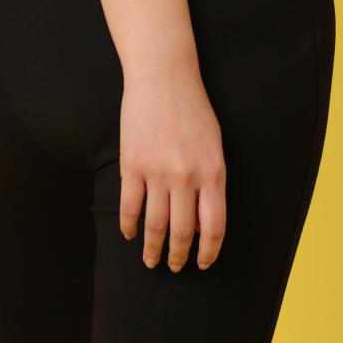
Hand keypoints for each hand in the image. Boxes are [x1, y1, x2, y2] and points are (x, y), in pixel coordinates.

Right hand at [118, 61, 226, 271]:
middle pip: (183, 233)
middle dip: (178, 257)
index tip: (203, 263)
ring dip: (153, 248)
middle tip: (174, 267)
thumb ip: (211, 182)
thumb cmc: (193, 108)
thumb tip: (203, 221)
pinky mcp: (132, 164)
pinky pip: (130, 206)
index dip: (209, 252)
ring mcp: (157, 172)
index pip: (214, 228)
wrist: (164, 76)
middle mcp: (187, 177)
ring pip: (155, 225)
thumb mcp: (214, 145)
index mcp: (213, 172)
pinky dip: (128, 226)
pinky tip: (129, 233)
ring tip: (151, 259)